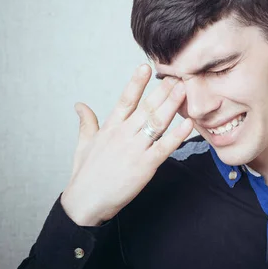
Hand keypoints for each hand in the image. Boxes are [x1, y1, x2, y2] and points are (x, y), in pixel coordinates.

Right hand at [60, 64, 191, 225]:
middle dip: (163, 90)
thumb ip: (87, 122)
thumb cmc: (85, 174)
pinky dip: (177, 135)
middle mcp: (123, 134)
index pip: (125, 99)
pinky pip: (165, 147)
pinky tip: (188, 124)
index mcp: (110, 127)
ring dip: (172, 105)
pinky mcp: (145, 166)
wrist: (85, 202)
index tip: (146, 66)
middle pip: (147, 107)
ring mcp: (135, 149)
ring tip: (184, 89)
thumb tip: (79, 105)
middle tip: (178, 74)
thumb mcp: (84, 143)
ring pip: (157, 122)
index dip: (136, 82)